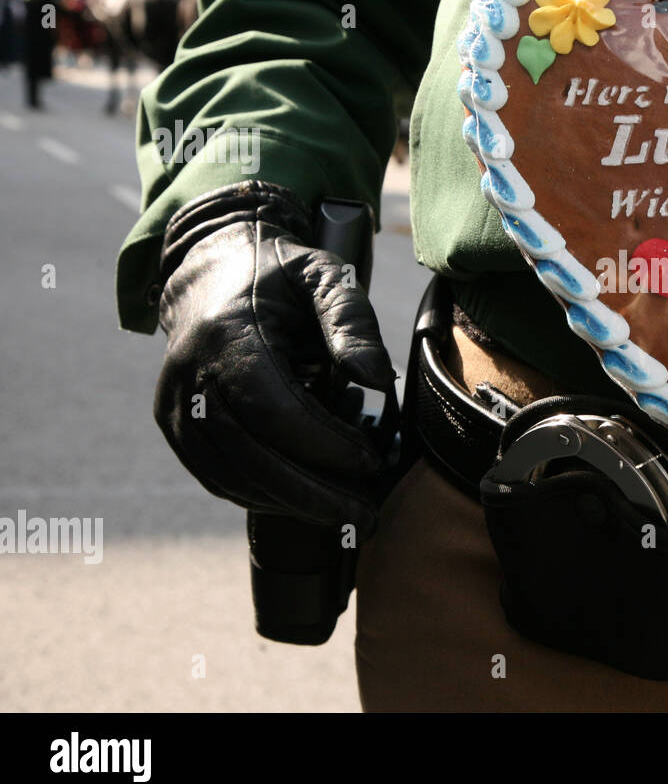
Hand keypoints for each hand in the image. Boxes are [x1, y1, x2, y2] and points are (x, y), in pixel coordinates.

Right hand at [153, 181, 393, 535]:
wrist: (211, 270)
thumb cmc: (278, 274)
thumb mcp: (322, 275)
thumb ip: (351, 320)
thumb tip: (377, 379)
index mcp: (227, 334)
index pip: (272, 406)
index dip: (322, 443)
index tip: (371, 461)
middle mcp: (189, 374)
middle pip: (248, 453)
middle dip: (311, 492)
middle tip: (366, 513)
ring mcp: (175, 403)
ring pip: (229, 474)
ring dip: (290, 504)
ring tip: (345, 513)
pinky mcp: (175, 424)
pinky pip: (215, 475)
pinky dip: (262, 496)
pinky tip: (306, 502)